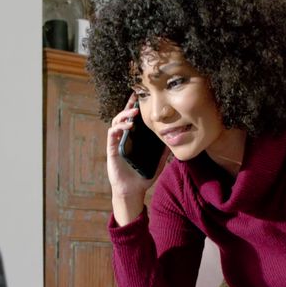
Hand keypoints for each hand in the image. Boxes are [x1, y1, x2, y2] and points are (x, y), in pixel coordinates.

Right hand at [106, 96, 166, 224]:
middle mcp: (124, 138)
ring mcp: (117, 142)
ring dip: (124, 114)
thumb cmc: (142, 176)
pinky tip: (128, 126)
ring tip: (135, 111)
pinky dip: (119, 127)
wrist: (132, 191)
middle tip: (136, 96)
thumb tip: (174, 141)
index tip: (142, 96)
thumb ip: (163, 152)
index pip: (133, 120)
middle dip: (129, 105)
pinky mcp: (112, 149)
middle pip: (123, 116)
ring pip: (116, 122)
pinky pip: (112, 134)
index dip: (136, 107)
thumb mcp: (157, 162)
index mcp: (133, 139)